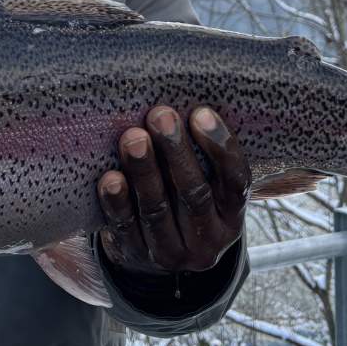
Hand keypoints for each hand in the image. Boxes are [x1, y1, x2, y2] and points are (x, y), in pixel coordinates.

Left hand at [97, 106, 248, 276]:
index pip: (235, 181)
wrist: (161, 256)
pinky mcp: (139, 256)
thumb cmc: (184, 196)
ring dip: (144, 171)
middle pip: (194, 194)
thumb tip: (182, 89)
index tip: (200, 113)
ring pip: (158, 210)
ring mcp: (173, 253)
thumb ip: (202, 151)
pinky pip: (127, 228)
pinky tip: (110, 178)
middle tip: (160, 115)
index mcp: (232, 214)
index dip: (220, 147)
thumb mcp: (208, 183)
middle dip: (176, 152)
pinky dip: (118, 202)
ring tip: (133, 137)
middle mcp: (208, 239)